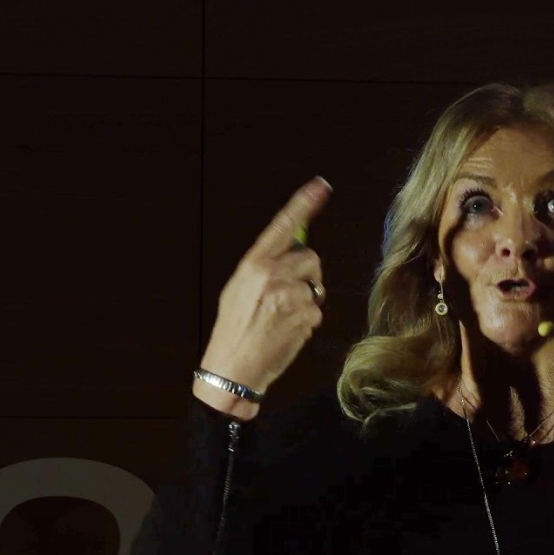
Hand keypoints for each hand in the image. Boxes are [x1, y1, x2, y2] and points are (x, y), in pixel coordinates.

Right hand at [198, 176, 331, 407]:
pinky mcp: (305, 316)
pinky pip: (317, 311)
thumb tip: (290, 251)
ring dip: (307, 299)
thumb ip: (264, 267)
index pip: (283, 227)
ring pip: (316, 285)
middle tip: (288, 294)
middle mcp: (272, 274)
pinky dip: (307, 321)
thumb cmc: (234, 328)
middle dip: (307, 273)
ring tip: (282, 316)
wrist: (232, 368)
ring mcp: (291, 295)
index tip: (321, 186)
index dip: (303, 204)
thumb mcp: (238, 289)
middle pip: (311, 258)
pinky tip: (286, 331)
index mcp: (253, 264)